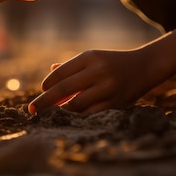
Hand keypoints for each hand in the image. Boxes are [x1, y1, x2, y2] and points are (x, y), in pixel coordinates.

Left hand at [29, 49, 161, 114]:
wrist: (145, 66)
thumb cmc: (111, 62)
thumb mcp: (92, 58)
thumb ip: (71, 66)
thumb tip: (51, 72)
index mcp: (89, 57)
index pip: (61, 72)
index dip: (47, 84)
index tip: (40, 91)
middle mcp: (98, 71)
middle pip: (64, 88)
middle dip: (44, 101)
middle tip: (30, 110)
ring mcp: (107, 87)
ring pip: (76, 103)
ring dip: (61, 111)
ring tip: (50, 114)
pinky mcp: (116, 102)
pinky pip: (91, 112)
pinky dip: (78, 116)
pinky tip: (69, 118)